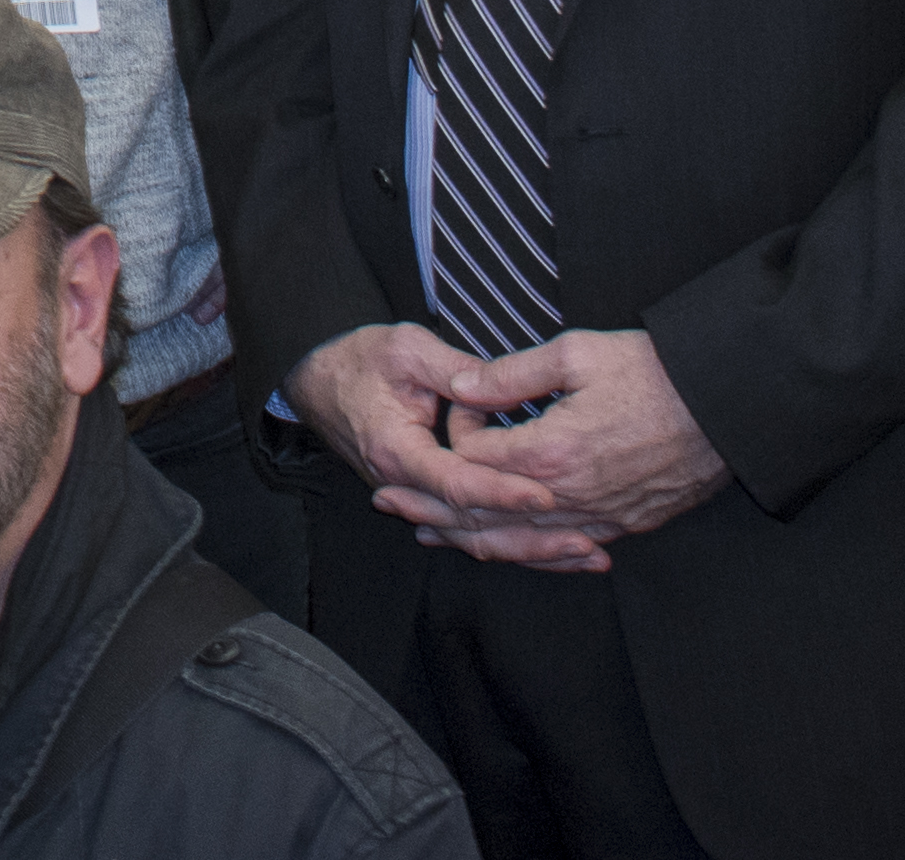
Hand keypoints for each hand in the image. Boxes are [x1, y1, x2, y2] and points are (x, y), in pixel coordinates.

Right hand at [282, 323, 606, 565]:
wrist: (316, 381)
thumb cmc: (357, 361)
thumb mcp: (404, 348)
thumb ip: (453, 369)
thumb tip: (495, 384)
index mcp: (399, 451)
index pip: (457, 484)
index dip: (502, 492)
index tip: (545, 494)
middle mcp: (406, 484)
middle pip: (472, 527)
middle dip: (532, 538)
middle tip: (587, 544)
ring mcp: (416, 497)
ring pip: (475, 540)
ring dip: (531, 550)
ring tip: (585, 555)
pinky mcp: (428, 498)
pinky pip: (471, 532)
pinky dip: (512, 543)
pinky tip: (553, 551)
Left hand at [444, 328, 730, 549]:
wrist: (729, 406)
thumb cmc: (657, 372)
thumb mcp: (579, 353)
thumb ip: (513, 374)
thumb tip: (462, 384)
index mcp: (550, 451)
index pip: (477, 456)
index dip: (457, 431)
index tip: (458, 406)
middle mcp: (568, 496)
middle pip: (484, 511)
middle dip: (431, 505)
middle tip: (386, 500)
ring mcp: (598, 517)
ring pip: (518, 540)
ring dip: (468, 537)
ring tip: (428, 533)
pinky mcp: (624, 525)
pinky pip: (560, 548)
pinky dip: (523, 550)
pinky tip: (503, 548)